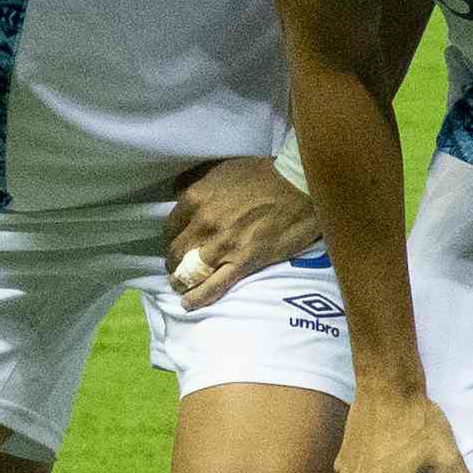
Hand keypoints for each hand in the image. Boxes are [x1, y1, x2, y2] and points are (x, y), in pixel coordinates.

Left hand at [165, 156, 317, 310]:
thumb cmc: (265, 174)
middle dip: (174, 260)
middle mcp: (204, 223)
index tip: (178, 240)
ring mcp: (223, 246)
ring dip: (181, 280)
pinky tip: (188, 303)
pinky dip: (198, 297)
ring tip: (179, 284)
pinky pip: (214, 286)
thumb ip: (198, 182)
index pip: (172, 225)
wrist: (300, 185)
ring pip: (189, 271)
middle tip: (177, 264)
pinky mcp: (244, 262)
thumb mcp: (223, 169)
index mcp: (197, 197)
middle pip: (176, 250)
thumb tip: (181, 194)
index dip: (173, 236)